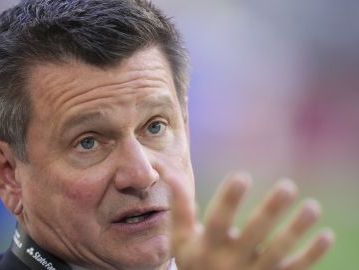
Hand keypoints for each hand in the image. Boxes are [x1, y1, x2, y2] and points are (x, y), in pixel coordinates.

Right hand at [166, 172, 333, 269]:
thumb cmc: (194, 263)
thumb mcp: (181, 239)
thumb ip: (179, 207)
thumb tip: (171, 174)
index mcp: (206, 248)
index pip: (217, 221)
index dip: (229, 199)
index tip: (242, 176)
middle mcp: (230, 262)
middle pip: (253, 235)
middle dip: (270, 210)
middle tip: (287, 186)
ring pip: (278, 252)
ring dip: (296, 230)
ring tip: (312, 207)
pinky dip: (312, 255)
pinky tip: (325, 235)